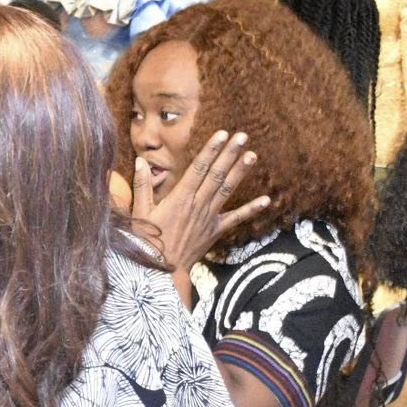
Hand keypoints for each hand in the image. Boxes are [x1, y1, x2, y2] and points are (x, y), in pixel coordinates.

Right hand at [128, 131, 269, 272]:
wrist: (160, 271)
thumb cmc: (146, 241)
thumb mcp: (139, 211)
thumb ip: (142, 185)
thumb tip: (140, 161)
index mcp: (180, 197)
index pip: (198, 168)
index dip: (211, 150)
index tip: (222, 135)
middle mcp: (198, 204)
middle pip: (216, 174)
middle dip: (229, 154)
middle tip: (242, 136)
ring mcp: (209, 217)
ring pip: (227, 190)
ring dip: (240, 172)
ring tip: (252, 155)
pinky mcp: (215, 231)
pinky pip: (236, 219)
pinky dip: (251, 209)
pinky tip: (266, 200)